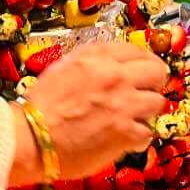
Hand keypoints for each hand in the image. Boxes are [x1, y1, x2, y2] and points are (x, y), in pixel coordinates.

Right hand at [13, 36, 168, 181]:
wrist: (31, 137)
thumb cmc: (40, 106)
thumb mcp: (63, 67)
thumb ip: (90, 61)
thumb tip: (110, 62)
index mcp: (98, 58)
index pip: (137, 51)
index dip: (143, 63)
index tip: (143, 71)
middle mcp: (115, 77)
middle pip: (157, 72)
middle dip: (153, 83)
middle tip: (145, 92)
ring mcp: (124, 105)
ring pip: (157, 102)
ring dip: (146, 111)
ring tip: (133, 118)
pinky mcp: (126, 133)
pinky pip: (147, 132)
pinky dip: (138, 137)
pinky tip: (125, 138)